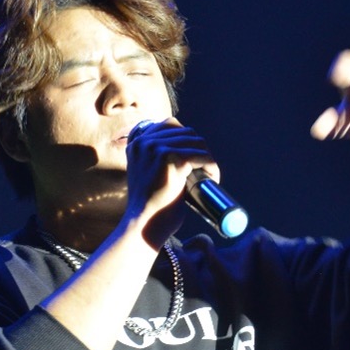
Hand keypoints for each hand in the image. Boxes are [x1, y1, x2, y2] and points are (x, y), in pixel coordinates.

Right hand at [124, 119, 219, 245]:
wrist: (144, 225)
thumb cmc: (149, 206)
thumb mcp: (146, 174)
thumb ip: (155, 159)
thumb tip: (185, 152)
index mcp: (137, 144)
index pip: (169, 124)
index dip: (186, 139)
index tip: (194, 158)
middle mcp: (145, 142)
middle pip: (186, 132)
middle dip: (199, 149)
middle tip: (202, 170)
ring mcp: (157, 148)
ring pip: (197, 142)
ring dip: (208, 158)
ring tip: (208, 176)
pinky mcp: (171, 159)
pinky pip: (203, 156)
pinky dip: (212, 167)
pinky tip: (212, 178)